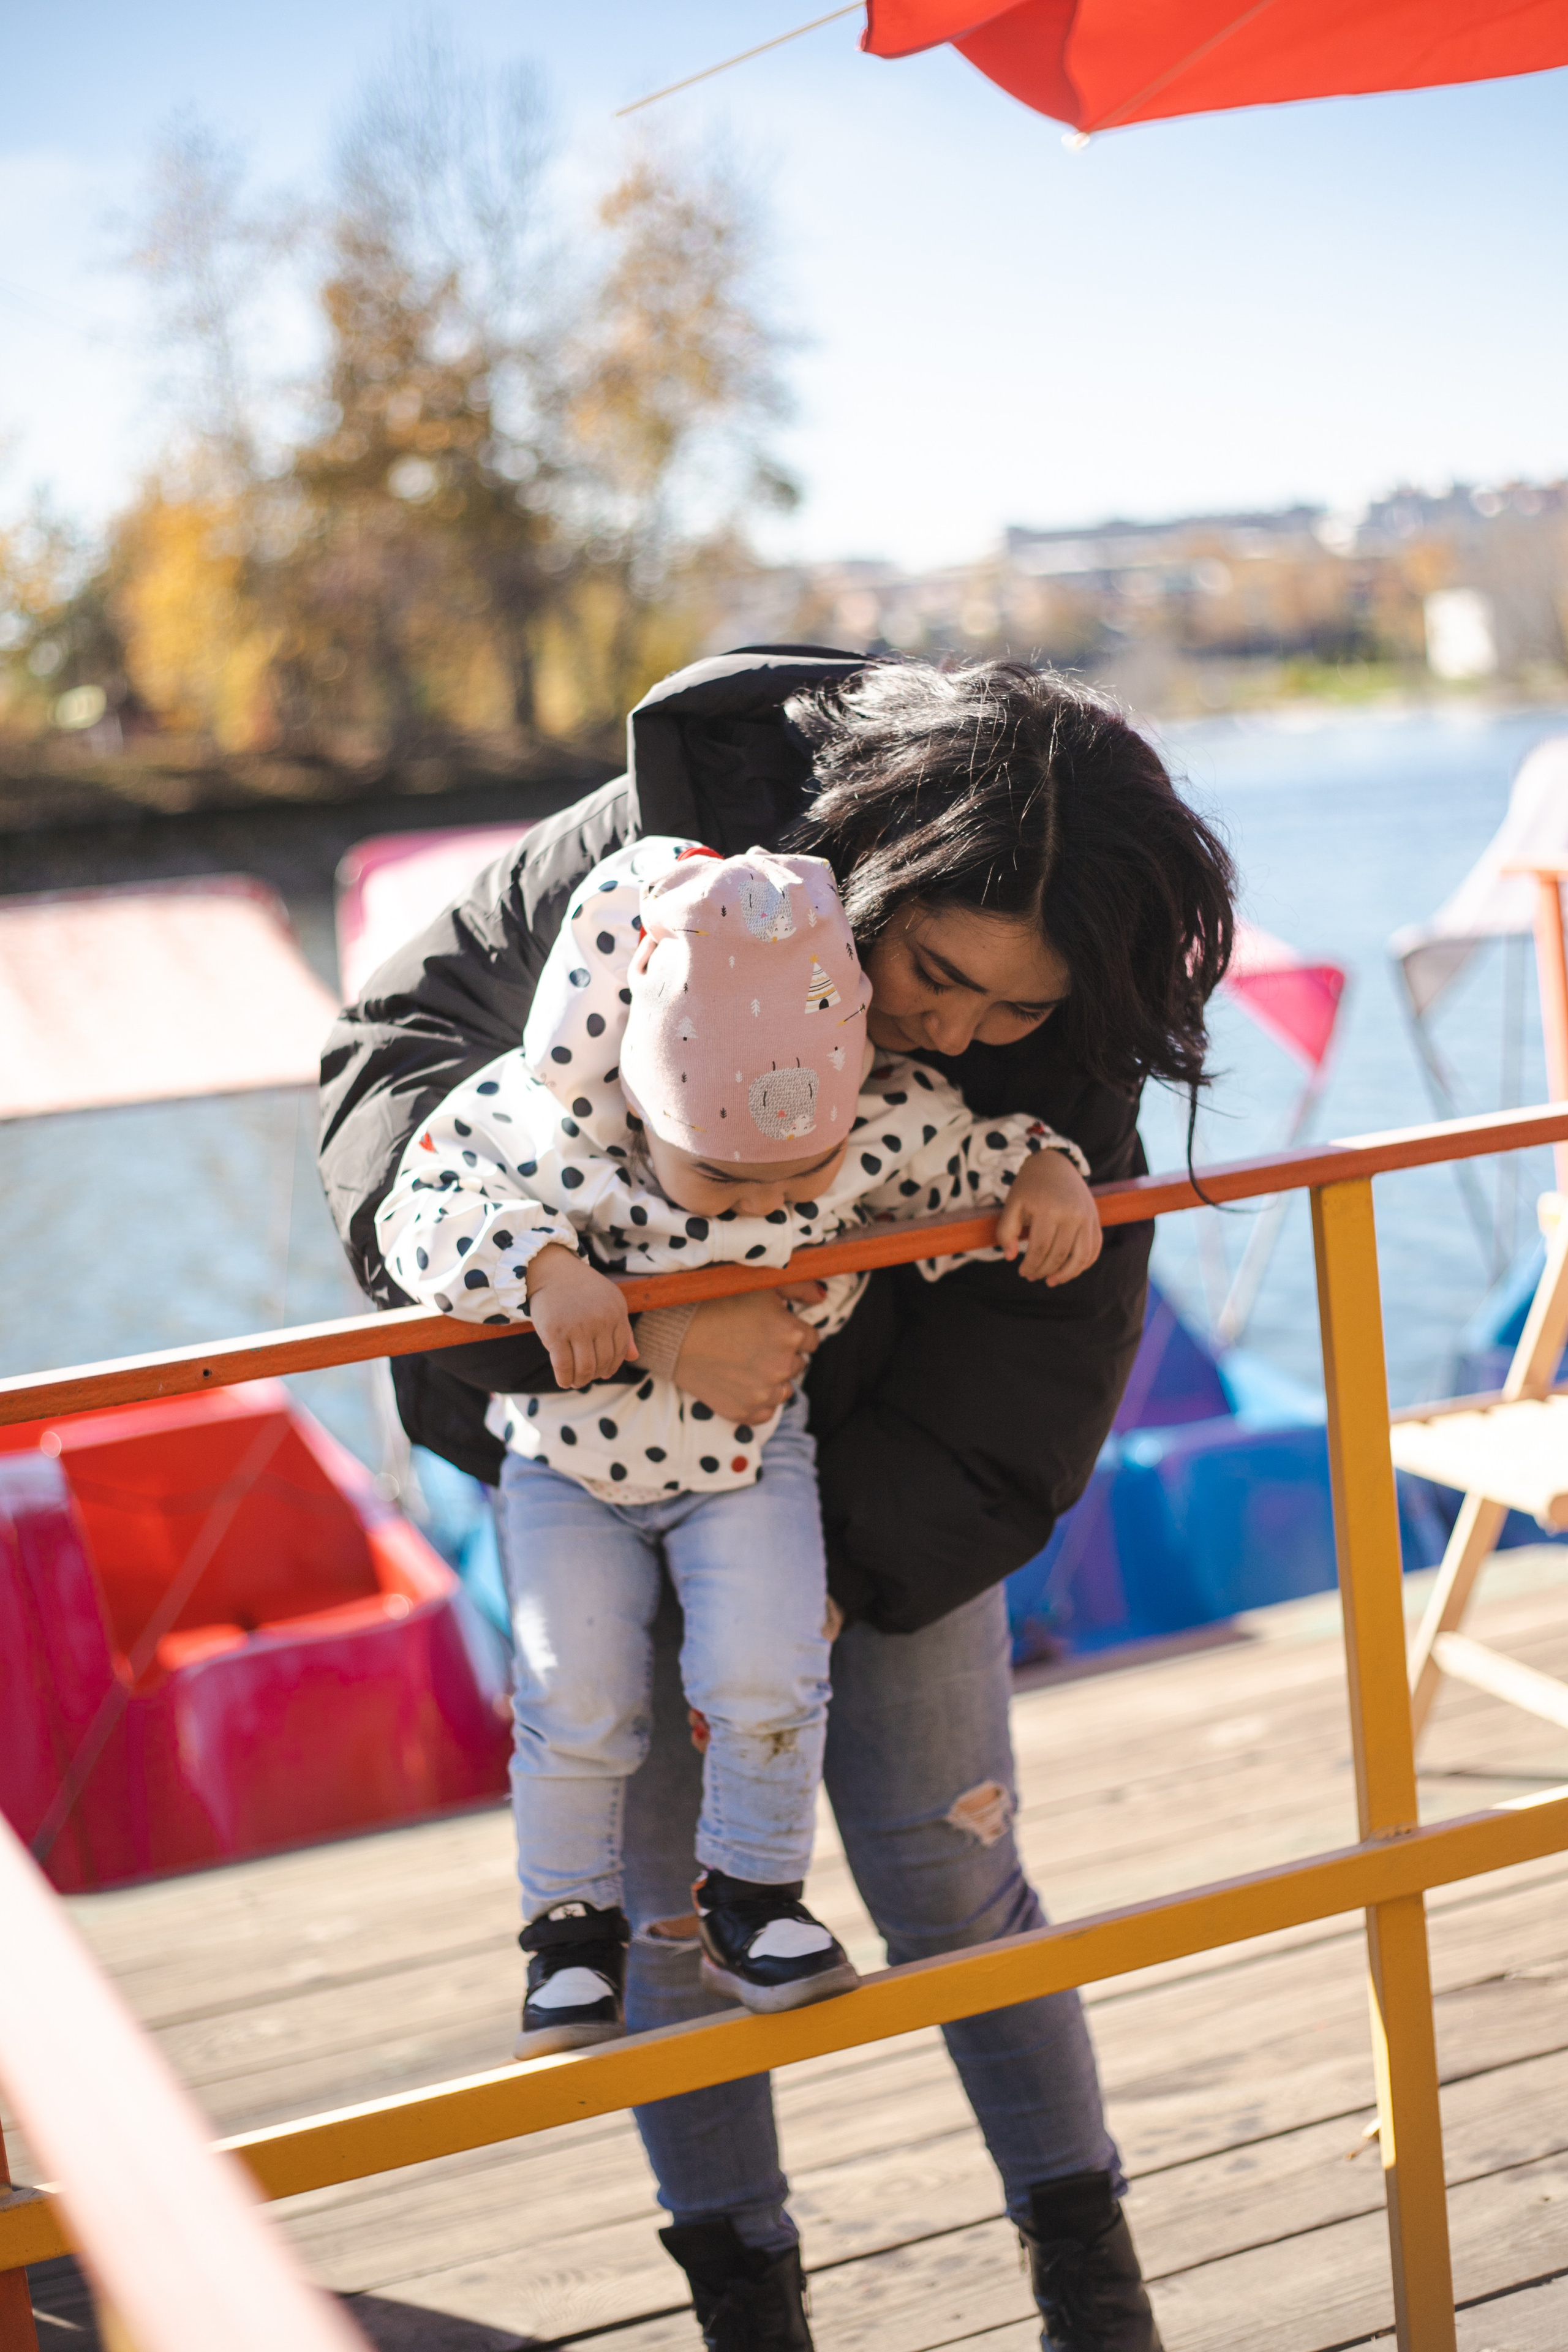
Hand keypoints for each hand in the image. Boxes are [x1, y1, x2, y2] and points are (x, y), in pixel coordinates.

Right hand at [525, 1244, 637, 1386]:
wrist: (552, 1272)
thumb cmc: (582, 1291)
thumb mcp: (609, 1303)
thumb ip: (623, 1330)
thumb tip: (634, 1357)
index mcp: (616, 1311)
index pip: (621, 1349)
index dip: (613, 1365)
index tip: (604, 1372)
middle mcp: (600, 1319)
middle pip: (604, 1361)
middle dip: (596, 1374)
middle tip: (587, 1378)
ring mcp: (577, 1327)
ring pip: (585, 1367)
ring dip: (582, 1380)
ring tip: (577, 1382)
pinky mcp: (555, 1333)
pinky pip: (563, 1365)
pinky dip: (565, 1378)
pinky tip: (564, 1381)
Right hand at [671, 1284, 824, 1422]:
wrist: (674, 1332)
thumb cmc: (717, 1302)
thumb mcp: (762, 1285)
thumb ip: (800, 1286)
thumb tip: (823, 1297)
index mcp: (792, 1334)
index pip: (810, 1340)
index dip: (790, 1333)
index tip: (769, 1330)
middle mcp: (783, 1366)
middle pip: (797, 1364)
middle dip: (781, 1355)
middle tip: (752, 1344)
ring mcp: (764, 1392)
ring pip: (784, 1389)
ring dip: (772, 1379)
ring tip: (745, 1363)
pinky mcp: (744, 1411)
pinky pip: (765, 1412)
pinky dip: (758, 1402)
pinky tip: (740, 1385)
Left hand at [995, 1150, 1102, 1285]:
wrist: (1054, 1163)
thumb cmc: (1029, 1186)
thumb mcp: (1012, 1204)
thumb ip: (1006, 1231)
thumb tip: (1010, 1257)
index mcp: (1048, 1210)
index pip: (1041, 1249)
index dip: (1030, 1265)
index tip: (1022, 1272)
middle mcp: (1072, 1214)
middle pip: (1060, 1255)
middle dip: (1044, 1271)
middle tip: (1032, 1277)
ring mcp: (1087, 1217)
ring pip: (1081, 1256)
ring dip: (1067, 1274)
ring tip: (1052, 1280)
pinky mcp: (1095, 1219)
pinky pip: (1094, 1248)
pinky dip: (1084, 1264)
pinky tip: (1069, 1270)